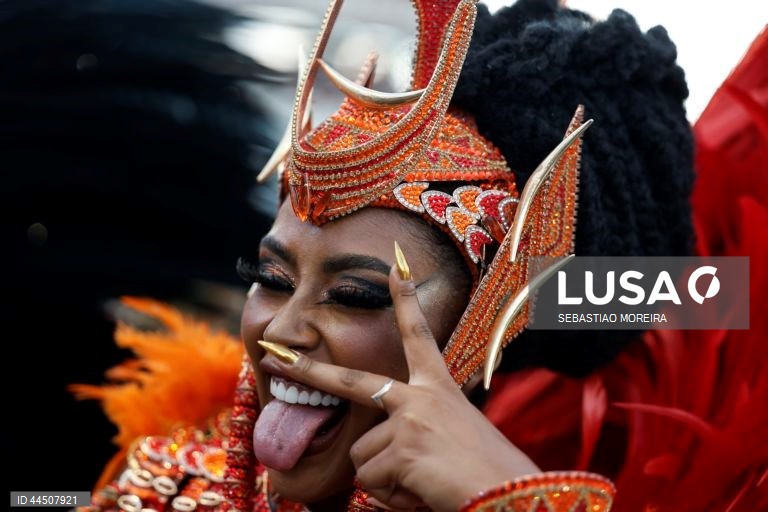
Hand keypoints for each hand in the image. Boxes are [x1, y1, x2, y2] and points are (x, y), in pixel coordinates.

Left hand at [261, 249, 539, 510]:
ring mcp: (408, 419)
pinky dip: (390, 496)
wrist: (510, 494)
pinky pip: (370, 481)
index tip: (395, 266)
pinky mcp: (402, 448)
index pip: (418, 335)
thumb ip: (412, 434)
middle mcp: (420, 395)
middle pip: (350, 380)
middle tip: (270, 355)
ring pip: (361, 455)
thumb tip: (371, 460)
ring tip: (421, 483)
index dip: (405, 300)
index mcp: (438, 388)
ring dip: (384, 479)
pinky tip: (420, 492)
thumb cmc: (487, 471)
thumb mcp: (452, 439)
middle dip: (308, 369)